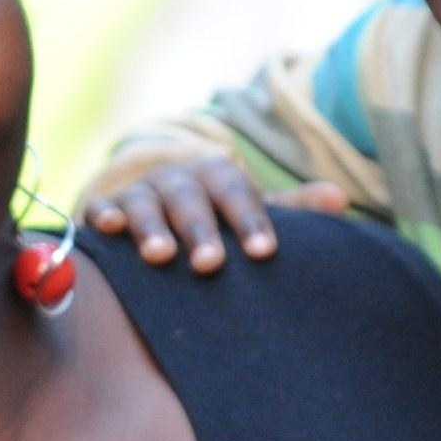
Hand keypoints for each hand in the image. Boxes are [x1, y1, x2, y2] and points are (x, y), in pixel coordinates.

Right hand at [83, 157, 348, 272]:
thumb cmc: (218, 220)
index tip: (264, 252)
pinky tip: (107, 232)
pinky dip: (103, 218)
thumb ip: (293, 210)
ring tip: (161, 257)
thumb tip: (340, 198)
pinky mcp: (106, 210)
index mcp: (217, 176)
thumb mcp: (250, 213)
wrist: (160, 212)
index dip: (251, 219)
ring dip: (151, 227)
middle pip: (191, 198)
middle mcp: (178, 180)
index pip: (237, 192)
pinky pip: (100, 210)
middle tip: (213, 264)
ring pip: (145, 204)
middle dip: (201, 229)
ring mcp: (139, 193)